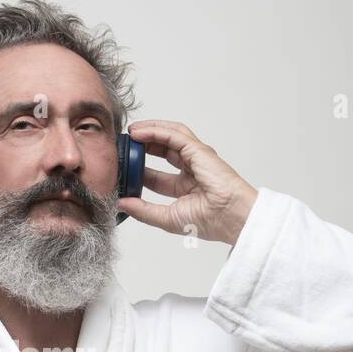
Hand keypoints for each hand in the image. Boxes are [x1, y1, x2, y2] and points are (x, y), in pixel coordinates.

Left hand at [117, 120, 257, 245]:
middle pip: (162, 150)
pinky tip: (139, 132)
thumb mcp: (167, 218)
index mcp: (185, 187)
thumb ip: (143, 211)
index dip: (137, 169)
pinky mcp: (198, 150)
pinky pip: (174, 135)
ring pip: (169, 136)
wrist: (231, 217)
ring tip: (130, 133)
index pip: (155, 175)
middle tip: (123, 146)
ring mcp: (196, 158)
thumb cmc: (211, 221)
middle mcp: (190, 170)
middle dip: (141, 146)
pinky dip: (155, 130)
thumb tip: (121, 204)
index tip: (121, 169)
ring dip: (148, 132)